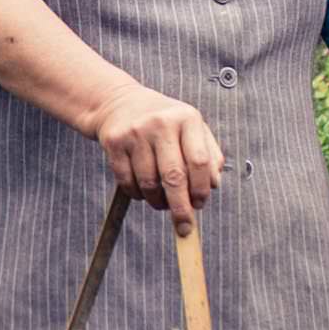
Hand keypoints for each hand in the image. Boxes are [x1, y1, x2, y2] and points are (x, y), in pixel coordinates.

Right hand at [87, 84, 225, 213]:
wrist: (119, 102)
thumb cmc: (163, 121)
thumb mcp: (191, 127)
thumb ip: (209, 153)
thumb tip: (213, 185)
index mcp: (187, 119)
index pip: (200, 161)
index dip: (201, 189)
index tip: (199, 205)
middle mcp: (161, 124)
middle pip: (174, 176)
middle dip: (180, 207)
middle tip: (184, 226)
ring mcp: (136, 133)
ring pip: (149, 183)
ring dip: (157, 202)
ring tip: (161, 203)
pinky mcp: (115, 142)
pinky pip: (127, 181)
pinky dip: (137, 195)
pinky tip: (143, 192)